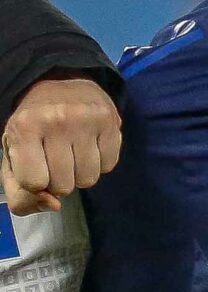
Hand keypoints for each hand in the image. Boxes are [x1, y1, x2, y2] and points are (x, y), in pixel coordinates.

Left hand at [3, 74, 121, 213]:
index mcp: (24, 127)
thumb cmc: (33, 127)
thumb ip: (20, 194)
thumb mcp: (12, 157)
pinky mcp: (112, 123)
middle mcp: (56, 121)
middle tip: (55, 158)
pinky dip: (99, 163)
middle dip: (59, 180)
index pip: (33, 184)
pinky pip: (108, 167)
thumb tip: (55, 205)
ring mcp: (87, 121)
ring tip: (73, 153)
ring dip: (80, 174)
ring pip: (88, 180)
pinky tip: (90, 146)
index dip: (36, 182)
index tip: (35, 164)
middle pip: (63, 186)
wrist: (62, 85)